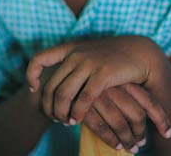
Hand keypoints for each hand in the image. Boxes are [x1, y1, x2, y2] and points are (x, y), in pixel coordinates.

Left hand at [26, 35, 165, 123]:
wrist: (138, 51)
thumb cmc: (111, 56)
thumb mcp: (87, 53)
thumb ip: (71, 63)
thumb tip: (52, 80)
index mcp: (70, 48)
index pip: (39, 59)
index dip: (31, 75)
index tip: (34, 89)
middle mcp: (76, 54)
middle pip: (51, 86)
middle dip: (49, 106)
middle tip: (55, 118)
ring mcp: (89, 63)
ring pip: (63, 94)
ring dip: (61, 113)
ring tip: (66, 122)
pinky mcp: (103, 74)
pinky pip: (83, 99)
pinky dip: (77, 113)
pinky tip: (77, 120)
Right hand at [83, 83, 170, 153]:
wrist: (64, 72)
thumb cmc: (93, 80)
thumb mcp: (113, 81)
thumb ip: (129, 94)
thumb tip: (148, 115)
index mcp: (125, 79)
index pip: (149, 100)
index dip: (161, 118)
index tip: (169, 133)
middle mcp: (115, 86)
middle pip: (137, 115)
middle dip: (141, 134)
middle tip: (141, 144)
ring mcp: (100, 96)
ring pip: (120, 124)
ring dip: (128, 141)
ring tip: (131, 149)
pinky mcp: (85, 106)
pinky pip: (102, 128)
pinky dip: (111, 140)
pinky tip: (116, 146)